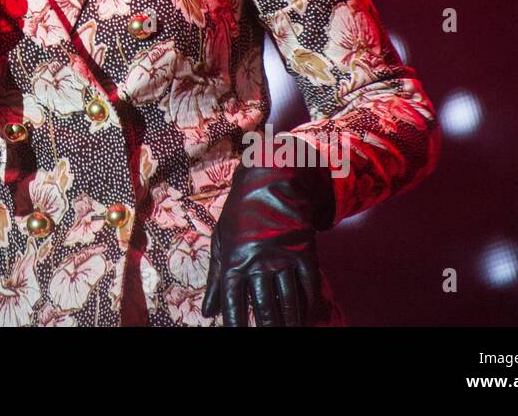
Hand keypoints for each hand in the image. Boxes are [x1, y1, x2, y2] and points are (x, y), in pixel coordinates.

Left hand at [201, 162, 336, 326]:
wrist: (272, 181)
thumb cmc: (241, 213)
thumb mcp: (220, 241)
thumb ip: (215, 279)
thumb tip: (208, 313)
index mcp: (234, 259)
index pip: (234, 302)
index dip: (236, 323)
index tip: (238, 336)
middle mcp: (258, 261)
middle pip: (264, 306)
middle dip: (266, 326)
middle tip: (268, 336)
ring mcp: (283, 257)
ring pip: (288, 300)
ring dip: (289, 321)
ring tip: (288, 331)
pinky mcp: (304, 251)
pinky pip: (309, 285)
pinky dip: (309, 305)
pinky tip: (307, 317)